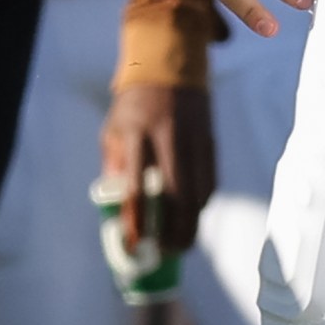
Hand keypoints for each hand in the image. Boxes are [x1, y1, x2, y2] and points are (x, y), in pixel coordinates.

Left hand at [100, 83, 214, 254]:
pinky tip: (191, 218)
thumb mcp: (113, 130)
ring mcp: (194, 142)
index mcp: (137, 133)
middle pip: (177, 197)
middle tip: (166, 253)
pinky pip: (210, 184)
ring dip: (191, 225)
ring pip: (199, 194)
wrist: (169, 71)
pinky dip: (201, 206)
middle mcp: (169, 139)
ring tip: (177, 244)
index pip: (137, 185)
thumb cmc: (133, 106)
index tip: (134, 244)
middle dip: (174, 232)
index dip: (136, 219)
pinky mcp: (211, 145)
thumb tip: (118, 209)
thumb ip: (114, 167)